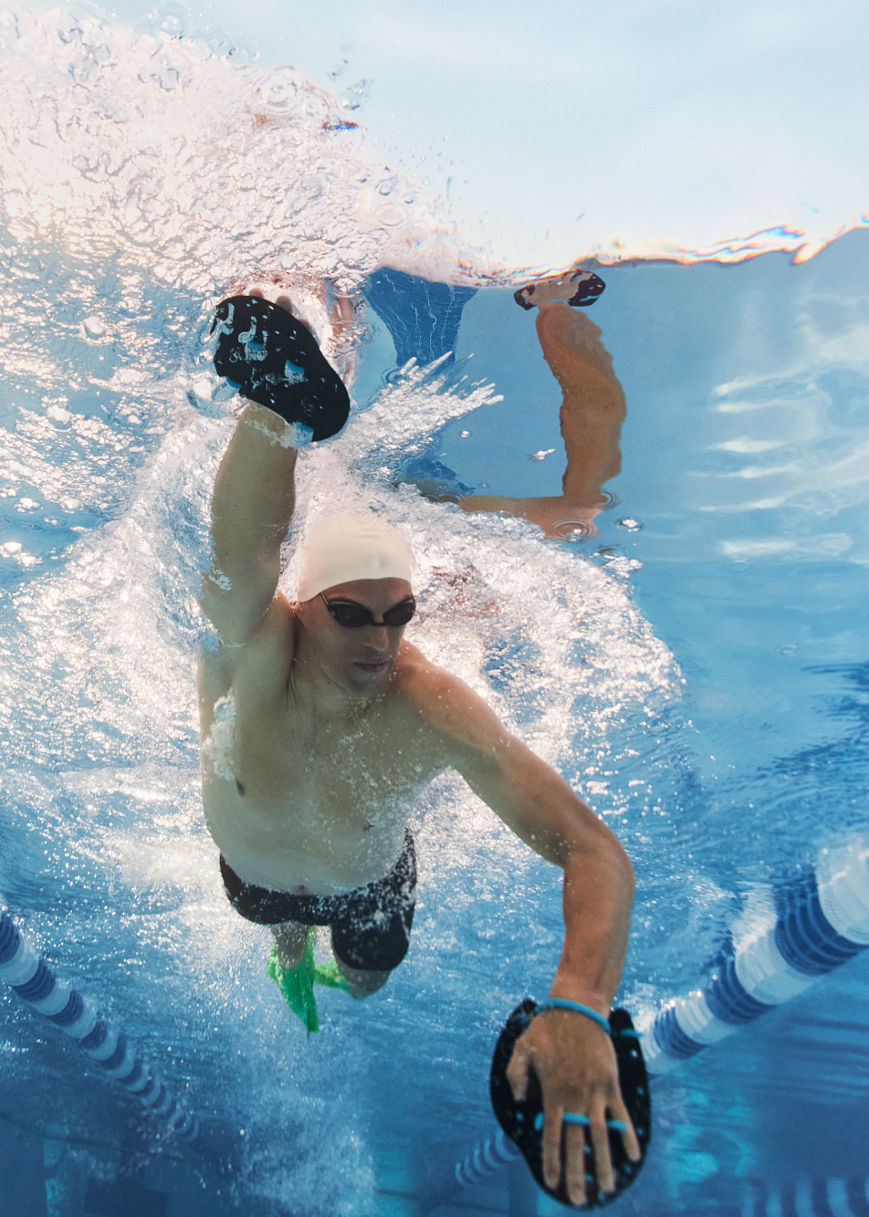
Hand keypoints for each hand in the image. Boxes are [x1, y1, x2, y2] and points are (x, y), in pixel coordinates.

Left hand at [506, 1006, 640, 1206]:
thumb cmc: (546, 1028)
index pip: (549, 1137)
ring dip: (602, 1164)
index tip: (552, 1183)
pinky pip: (620, 1116)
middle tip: (579, 1200)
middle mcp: (574, 1098)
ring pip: (599, 1136)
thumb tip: (519, 1104)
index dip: (550, 1162)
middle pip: (575, 1145)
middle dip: (576, 1174)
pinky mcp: (611, 1084)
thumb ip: (516, 1077)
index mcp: (551, 1094)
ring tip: (606, 1188)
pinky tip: (632, 1157)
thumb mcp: (521, 1048)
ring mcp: (594, 1092)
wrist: (577, 1008)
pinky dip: (627, 1136)